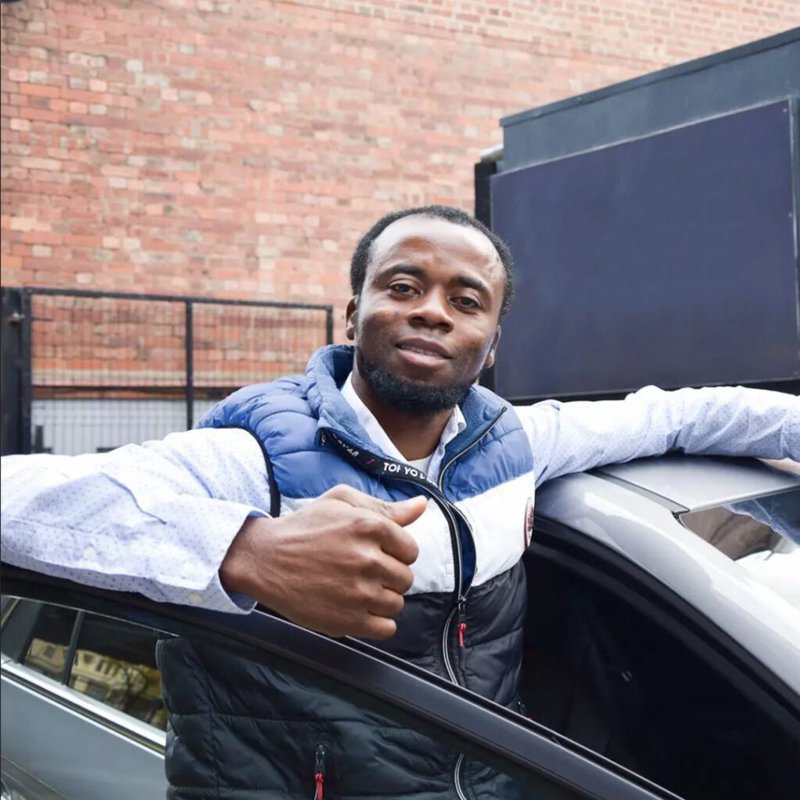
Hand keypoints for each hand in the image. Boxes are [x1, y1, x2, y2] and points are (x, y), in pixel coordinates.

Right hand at [220, 484, 424, 638]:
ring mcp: (358, 592)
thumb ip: (385, 506)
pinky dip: (377, 623)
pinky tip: (359, 609)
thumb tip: (421, 506)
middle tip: (364, 572)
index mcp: (370, 526)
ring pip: (396, 604)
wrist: (265, 558)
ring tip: (358, 590)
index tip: (377, 554)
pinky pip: (386, 629)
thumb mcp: (342, 502)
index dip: (396, 553)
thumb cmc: (304, 527)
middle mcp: (368, 559)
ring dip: (382, 599)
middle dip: (389, 576)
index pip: (411, 550)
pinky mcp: (346, 621)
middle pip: (405, 578)